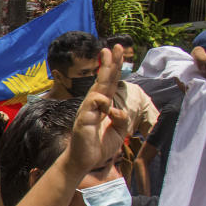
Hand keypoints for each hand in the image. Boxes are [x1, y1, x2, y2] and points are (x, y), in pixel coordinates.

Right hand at [67, 46, 130, 173]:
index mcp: (103, 106)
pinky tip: (107, 109)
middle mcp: (94, 104)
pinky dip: (103, 102)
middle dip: (110, 62)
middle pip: (104, 80)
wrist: (84, 160)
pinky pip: (95, 103)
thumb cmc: (98, 145)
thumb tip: (116, 109)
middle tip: (115, 46)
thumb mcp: (118, 132)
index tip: (116, 52)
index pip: (110, 84)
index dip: (113, 68)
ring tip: (108, 53)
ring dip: (105, 69)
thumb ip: (121, 119)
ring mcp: (88, 109)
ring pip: (99, 86)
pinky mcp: (84, 118)